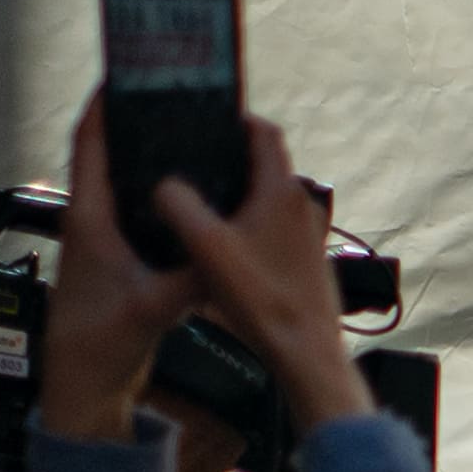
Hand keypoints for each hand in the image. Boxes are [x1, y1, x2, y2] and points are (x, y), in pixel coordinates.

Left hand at [36, 99, 202, 448]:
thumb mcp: (152, 307)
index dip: (105, 106)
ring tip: (188, 144)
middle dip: (137, 126)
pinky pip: (145, 218)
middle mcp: (93, 221)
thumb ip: (193, 278)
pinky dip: (166, 203)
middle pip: (111, 156)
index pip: (90, 144)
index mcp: (88, 218)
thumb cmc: (99, 343)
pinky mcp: (124, 263)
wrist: (86, 386)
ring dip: (151, 163)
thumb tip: (232, 250)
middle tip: (172, 104)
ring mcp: (107, 242)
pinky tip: (196, 206)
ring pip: (129, 186)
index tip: (125, 75)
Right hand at [156, 112, 369, 440]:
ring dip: (237, 192)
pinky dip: (247, 222)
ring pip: (267, 198)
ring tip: (196, 197)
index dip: (236, 119)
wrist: (306, 353)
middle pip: (264, 164)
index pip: (264, 132)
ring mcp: (308, 235)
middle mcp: (301, 206)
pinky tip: (220, 240)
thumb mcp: (205, 245)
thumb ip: (178, 204)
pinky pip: (273, 227)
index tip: (206, 118)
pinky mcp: (305, 260)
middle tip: (190, 158)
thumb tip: (164, 185)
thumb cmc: (261, 299)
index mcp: (281, 191)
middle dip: (229, 156)